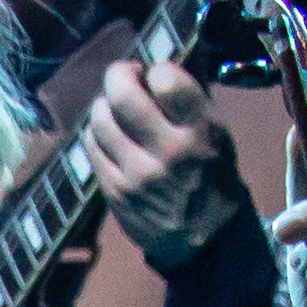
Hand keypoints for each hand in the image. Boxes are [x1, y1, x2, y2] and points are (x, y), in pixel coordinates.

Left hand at [83, 58, 249, 266]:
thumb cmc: (211, 174)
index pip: (166, 79)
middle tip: (125, 76)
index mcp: (199, 132)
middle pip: (122, 94)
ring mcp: (136, 174)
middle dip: (119, 74)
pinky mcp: (114, 191)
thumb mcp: (216, 133)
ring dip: (104, 104)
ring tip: (116, 107)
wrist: (204, 238)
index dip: (157, 70)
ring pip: (99, 119)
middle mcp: (167, 152)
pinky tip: (108, 133)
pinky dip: (97, 132)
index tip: (157, 77)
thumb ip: (188, 100)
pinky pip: (91, 146)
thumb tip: (153, 69)